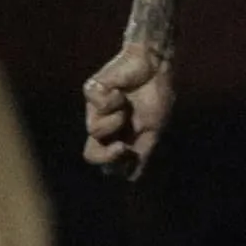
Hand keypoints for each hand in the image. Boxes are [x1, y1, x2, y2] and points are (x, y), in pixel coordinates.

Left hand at [82, 40, 175, 178]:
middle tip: (122, 147)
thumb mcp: (152, 130)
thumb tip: (131, 179)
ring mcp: (95, 109)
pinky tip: (120, 90)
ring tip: (126, 105)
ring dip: (116, 119)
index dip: (117, 165)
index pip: (106, 162)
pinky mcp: (91, 92)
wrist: (155, 66)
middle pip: (90, 154)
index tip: (132, 156)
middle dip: (107, 156)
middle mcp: (104, 125)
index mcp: (118, 137)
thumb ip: (141, 154)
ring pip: (94, 129)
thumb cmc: (155, 95)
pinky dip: (114, 99)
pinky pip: (98, 106)